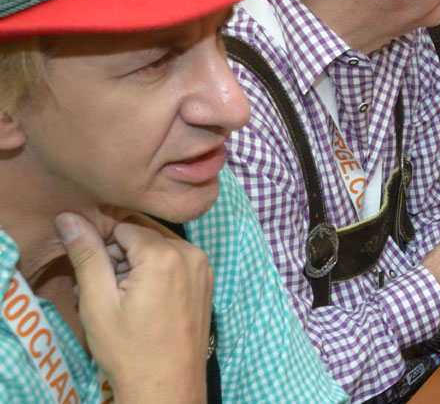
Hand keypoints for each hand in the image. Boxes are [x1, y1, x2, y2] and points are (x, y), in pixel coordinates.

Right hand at [57, 212, 211, 402]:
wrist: (167, 387)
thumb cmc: (129, 350)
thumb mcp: (98, 302)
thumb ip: (87, 255)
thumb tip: (69, 217)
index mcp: (165, 254)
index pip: (123, 227)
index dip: (104, 250)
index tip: (98, 279)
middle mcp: (191, 253)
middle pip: (144, 235)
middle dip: (121, 257)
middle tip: (108, 293)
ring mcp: (203, 266)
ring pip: (159, 247)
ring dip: (138, 265)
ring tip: (124, 301)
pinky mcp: (207, 280)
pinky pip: (176, 261)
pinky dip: (157, 273)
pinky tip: (144, 302)